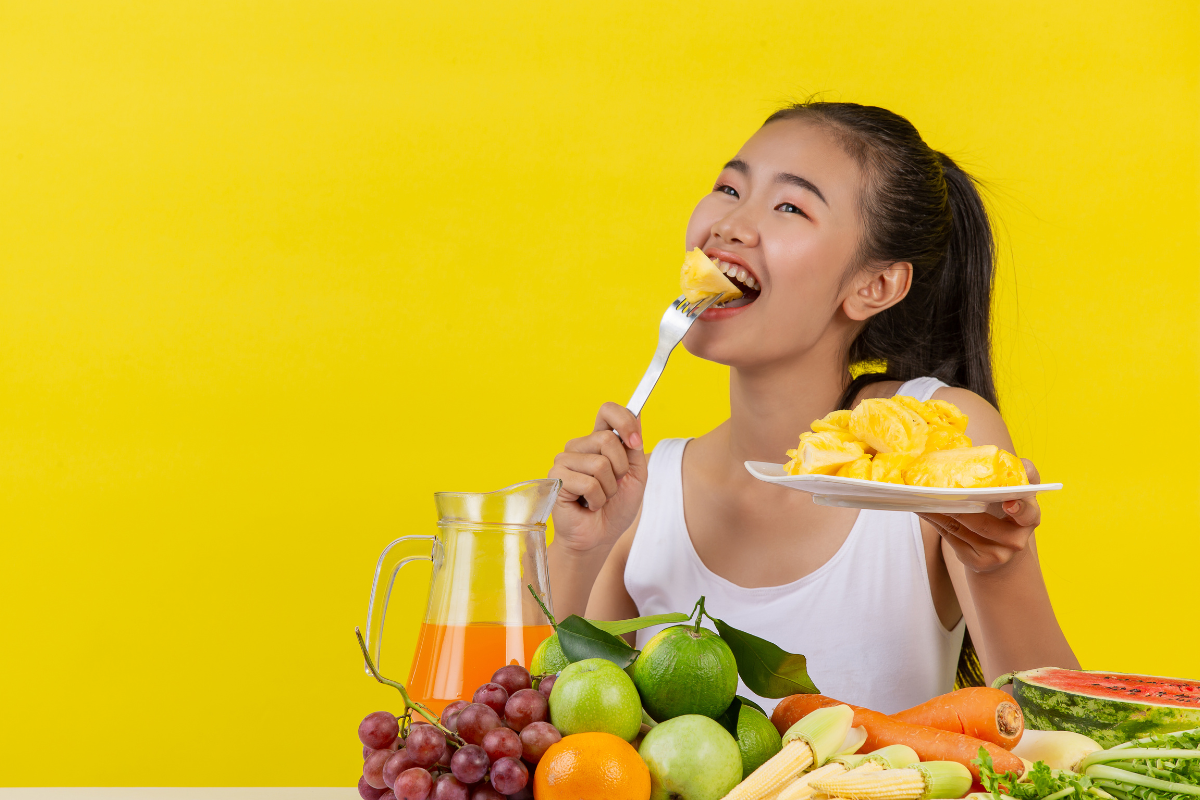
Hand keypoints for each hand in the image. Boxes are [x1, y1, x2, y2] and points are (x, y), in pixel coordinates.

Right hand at [548, 402, 647, 555]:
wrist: (599, 537)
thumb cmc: (615, 508)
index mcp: (597, 440)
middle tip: (612, 486)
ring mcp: (564, 461)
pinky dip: (597, 499)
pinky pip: (588, 483)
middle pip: (607, 438)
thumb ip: (635, 448)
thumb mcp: (636, 475)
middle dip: (620, 469)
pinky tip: (588, 505)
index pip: (607, 411)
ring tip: (599, 498)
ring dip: (609, 489)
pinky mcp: (556, 478)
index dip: (625, 421)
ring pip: (600, 464)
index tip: (636, 442)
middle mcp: (578, 446)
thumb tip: (635, 419)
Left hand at [918, 459, 1041, 573]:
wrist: (1000, 550)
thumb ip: (1018, 474)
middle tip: (940, 490)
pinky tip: (923, 508)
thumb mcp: (1016, 493)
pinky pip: (949, 537)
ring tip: (923, 495)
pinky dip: (933, 520)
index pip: (1028, 513)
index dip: (1019, 509)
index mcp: (1028, 518)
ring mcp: (996, 554)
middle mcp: (1015, 540)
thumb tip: (1004, 457)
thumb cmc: (1004, 511)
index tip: (1007, 504)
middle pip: (983, 523)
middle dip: (959, 505)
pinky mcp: (976, 562)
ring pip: (960, 528)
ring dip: (938, 511)